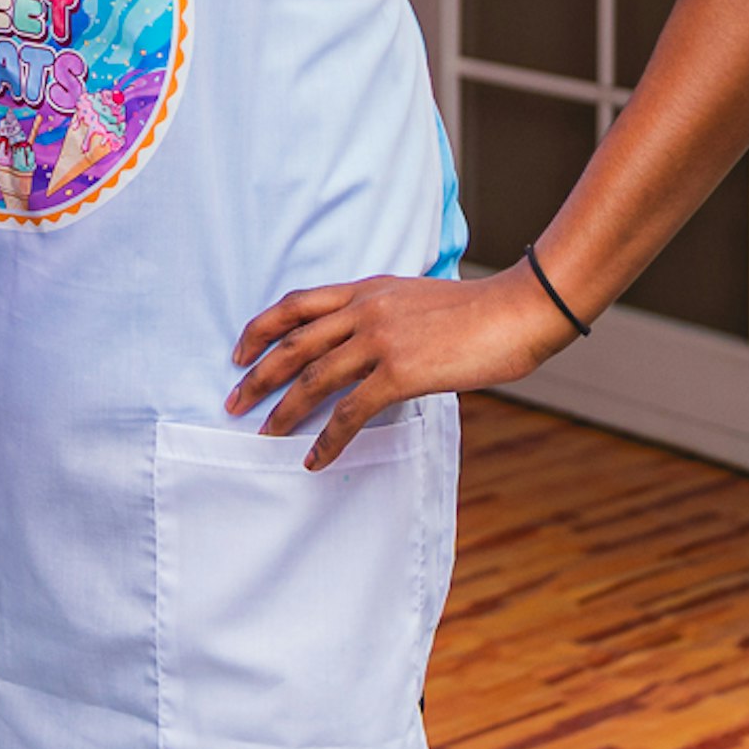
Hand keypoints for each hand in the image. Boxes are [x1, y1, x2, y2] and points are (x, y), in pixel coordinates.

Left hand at [227, 269, 577, 468]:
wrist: (516, 311)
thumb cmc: (475, 311)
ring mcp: (380, 340)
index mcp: (366, 290)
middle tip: (233, 402)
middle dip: (256, 375)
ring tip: (264, 435)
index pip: (296, 304)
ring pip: (313, 379)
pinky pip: (350, 412)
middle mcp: (364, 311)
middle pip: (293, 344)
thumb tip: (362, 342)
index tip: (238, 352)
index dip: (260, 328)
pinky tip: (315, 458)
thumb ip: (383, 313)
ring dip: (283, 412)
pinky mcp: (399, 372)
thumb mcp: (416, 298)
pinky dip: (327, 439)